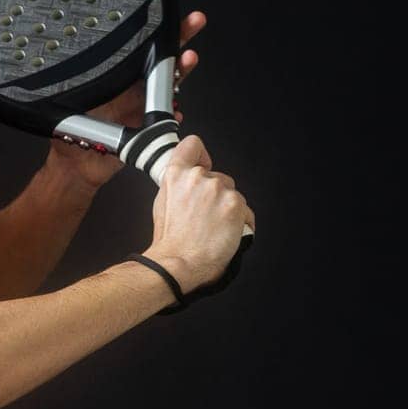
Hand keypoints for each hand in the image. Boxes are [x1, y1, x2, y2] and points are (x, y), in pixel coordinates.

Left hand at [44, 10, 207, 195]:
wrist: (79, 166)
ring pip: (171, 83)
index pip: (140, 49)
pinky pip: (168, 118)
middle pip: (163, 58)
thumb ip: (79, 88)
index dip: (157, 32)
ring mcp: (145, 106)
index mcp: (115, 77)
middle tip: (194, 22)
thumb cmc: (71, 134)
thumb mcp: (72, 104)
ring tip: (187, 59)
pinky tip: (173, 111)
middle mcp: (134, 88)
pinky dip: (173, 114)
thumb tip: (80, 67)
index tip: (170, 17)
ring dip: (182, 70)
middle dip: (180, 38)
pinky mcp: (151, 127)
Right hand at [144, 133, 255, 292]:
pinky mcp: (236, 205)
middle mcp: (198, 178)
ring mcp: (218, 190)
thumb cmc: (170, 240)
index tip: (204, 165)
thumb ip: (176, 186)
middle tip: (204, 217)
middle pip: (218, 177)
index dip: (200, 155)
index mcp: (176, 175)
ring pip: (233, 195)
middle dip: (216, 195)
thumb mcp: (162, 204)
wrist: (178, 263)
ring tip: (214, 229)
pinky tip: (226, 235)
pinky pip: (246, 212)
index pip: (192, 146)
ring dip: (228, 210)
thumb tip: (187, 183)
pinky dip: (240, 224)